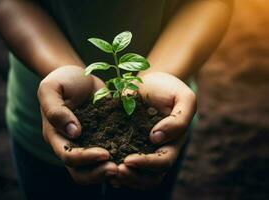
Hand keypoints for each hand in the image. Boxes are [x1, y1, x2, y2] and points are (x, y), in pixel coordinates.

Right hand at [38, 66, 117, 184]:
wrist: (80, 76)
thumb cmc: (62, 80)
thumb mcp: (52, 88)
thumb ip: (56, 110)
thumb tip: (74, 133)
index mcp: (56, 136)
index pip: (68, 156)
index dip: (85, 159)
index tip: (104, 154)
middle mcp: (72, 145)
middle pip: (81, 172)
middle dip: (98, 173)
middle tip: (117, 169)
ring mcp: (88, 144)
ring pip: (96, 169)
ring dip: (109, 172)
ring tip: (126, 167)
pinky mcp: (104, 138)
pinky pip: (112, 154)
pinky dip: (120, 159)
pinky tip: (134, 157)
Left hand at [111, 72, 195, 188]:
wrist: (151, 83)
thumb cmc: (169, 89)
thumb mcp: (183, 97)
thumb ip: (179, 119)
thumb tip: (157, 138)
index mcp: (172, 143)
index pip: (162, 162)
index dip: (147, 164)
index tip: (129, 159)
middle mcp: (156, 152)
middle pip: (149, 177)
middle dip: (133, 177)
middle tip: (115, 171)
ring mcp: (140, 150)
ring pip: (135, 175)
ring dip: (122, 178)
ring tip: (107, 172)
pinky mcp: (125, 144)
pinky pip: (121, 163)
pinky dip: (113, 168)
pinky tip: (100, 165)